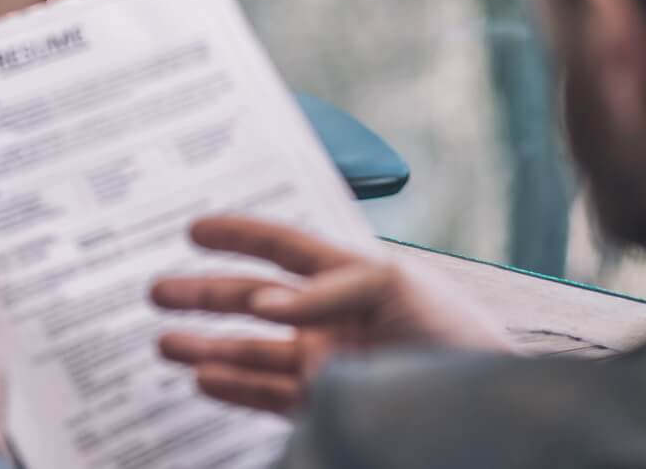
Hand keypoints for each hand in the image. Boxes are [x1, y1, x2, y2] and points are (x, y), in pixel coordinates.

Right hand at [151, 215, 510, 414]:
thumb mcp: (396, 290)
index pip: (283, 246)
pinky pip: (269, 396)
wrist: (489, 417)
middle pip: (253, 300)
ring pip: (251, 351)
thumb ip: (329, 292)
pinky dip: (233, 387)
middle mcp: (330, 318)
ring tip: (163, 343)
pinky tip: (203, 378)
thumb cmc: (456, 336)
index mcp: (349, 276)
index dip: (238, 233)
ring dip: (207, 344)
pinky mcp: (329, 407)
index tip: (194, 228)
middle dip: (205, 294)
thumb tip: (265, 304)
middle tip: (157, 290)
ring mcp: (327, 365)